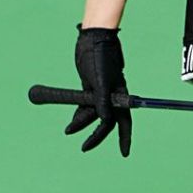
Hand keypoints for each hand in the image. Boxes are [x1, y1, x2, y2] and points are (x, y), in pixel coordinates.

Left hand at [65, 22, 131, 155]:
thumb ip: (102, 100)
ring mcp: (101, 93)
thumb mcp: (100, 80)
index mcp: (119, 98)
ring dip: (82, 123)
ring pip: (93, 114)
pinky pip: (86, 105)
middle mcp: (112, 98)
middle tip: (84, 148)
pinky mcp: (91, 87)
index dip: (124, 140)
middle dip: (95, 137)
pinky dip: (79, 113)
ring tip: (68, 131)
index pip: (123, 124)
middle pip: (106, 123)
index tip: (124, 154)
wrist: (93, 38)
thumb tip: (104, 121)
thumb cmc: (100, 56)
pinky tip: (72, 121)